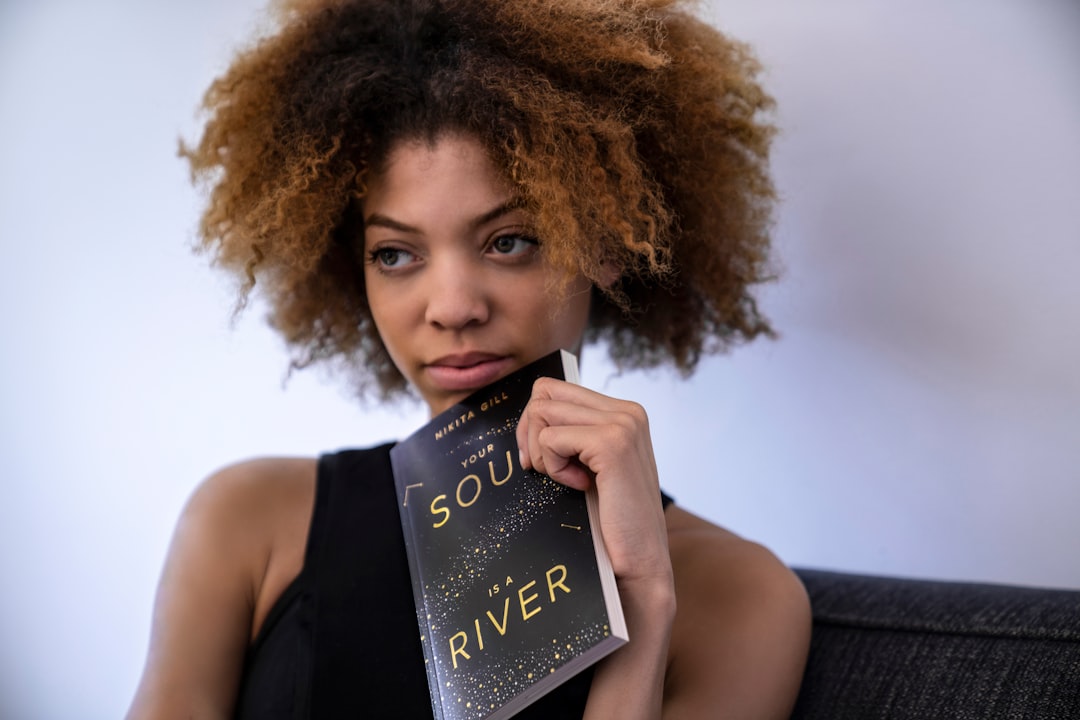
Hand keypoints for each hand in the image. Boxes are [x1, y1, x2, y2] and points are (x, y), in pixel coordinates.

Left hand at [515, 377, 671, 587]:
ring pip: (543, 412)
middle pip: (544, 393)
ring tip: (569, 480)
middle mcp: (627, 411)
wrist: (640, 562)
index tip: (540, 459)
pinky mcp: (613, 444)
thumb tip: (528, 413)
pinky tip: (579, 486)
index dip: (534, 423)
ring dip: (543, 453)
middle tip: (545, 470)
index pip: (554, 389)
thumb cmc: (611, 520)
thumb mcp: (590, 465)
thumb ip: (573, 433)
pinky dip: (553, 468)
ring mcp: (623, 424)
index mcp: (623, 412)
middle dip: (530, 433)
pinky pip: (550, 439)